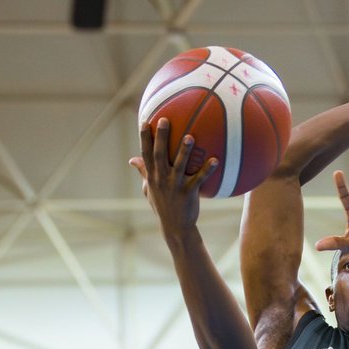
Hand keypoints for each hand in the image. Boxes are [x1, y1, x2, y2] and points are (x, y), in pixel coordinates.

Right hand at [128, 119, 218, 244]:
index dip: (144, 138)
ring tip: (190, 137)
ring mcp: (174, 187)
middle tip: (164, 120)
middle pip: (159, 155)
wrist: (175, 228)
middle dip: (160, 137)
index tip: (144, 121)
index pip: (145, 154)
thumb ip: (143, 172)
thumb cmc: (163, 206)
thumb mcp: (148, 190)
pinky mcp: (188, 194)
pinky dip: (207, 170)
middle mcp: (161, 180)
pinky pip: (199, 180)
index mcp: (152, 177)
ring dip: (184, 152)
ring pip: (179, 166)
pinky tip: (215, 160)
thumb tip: (132, 159)